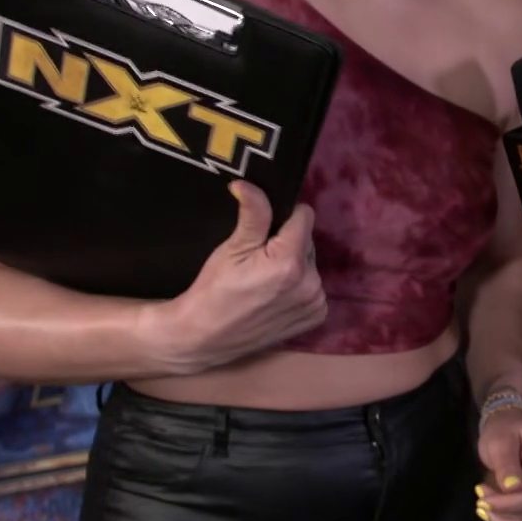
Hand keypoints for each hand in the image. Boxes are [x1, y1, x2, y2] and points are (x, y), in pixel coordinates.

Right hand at [145, 181, 325, 372]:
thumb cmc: (214, 290)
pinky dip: (299, 286)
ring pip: (311, 264)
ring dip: (295, 264)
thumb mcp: (231, 248)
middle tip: (259, 257)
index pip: (304, 216)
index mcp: (290, 262)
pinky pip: (314, 287)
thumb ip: (253, 213)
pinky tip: (276, 294)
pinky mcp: (316, 316)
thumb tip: (248, 184)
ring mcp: (315, 302)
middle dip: (288, 242)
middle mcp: (310, 283)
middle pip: (308, 241)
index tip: (265, 228)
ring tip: (265, 278)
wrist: (205, 336)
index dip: (285, 216)